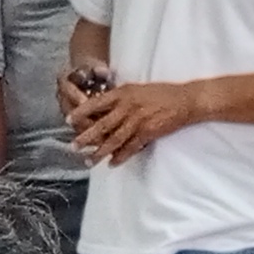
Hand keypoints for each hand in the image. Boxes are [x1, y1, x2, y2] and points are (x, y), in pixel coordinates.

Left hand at [64, 77, 199, 161]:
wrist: (185, 100)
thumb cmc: (162, 94)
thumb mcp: (137, 90)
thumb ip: (120, 98)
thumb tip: (103, 108)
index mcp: (123, 93)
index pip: (96, 103)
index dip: (81, 112)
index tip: (68, 120)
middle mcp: (127, 106)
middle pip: (101, 124)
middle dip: (86, 137)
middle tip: (73, 145)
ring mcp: (137, 120)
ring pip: (113, 139)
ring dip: (99, 151)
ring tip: (88, 161)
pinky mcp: (147, 132)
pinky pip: (130, 147)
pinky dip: (120, 156)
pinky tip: (112, 163)